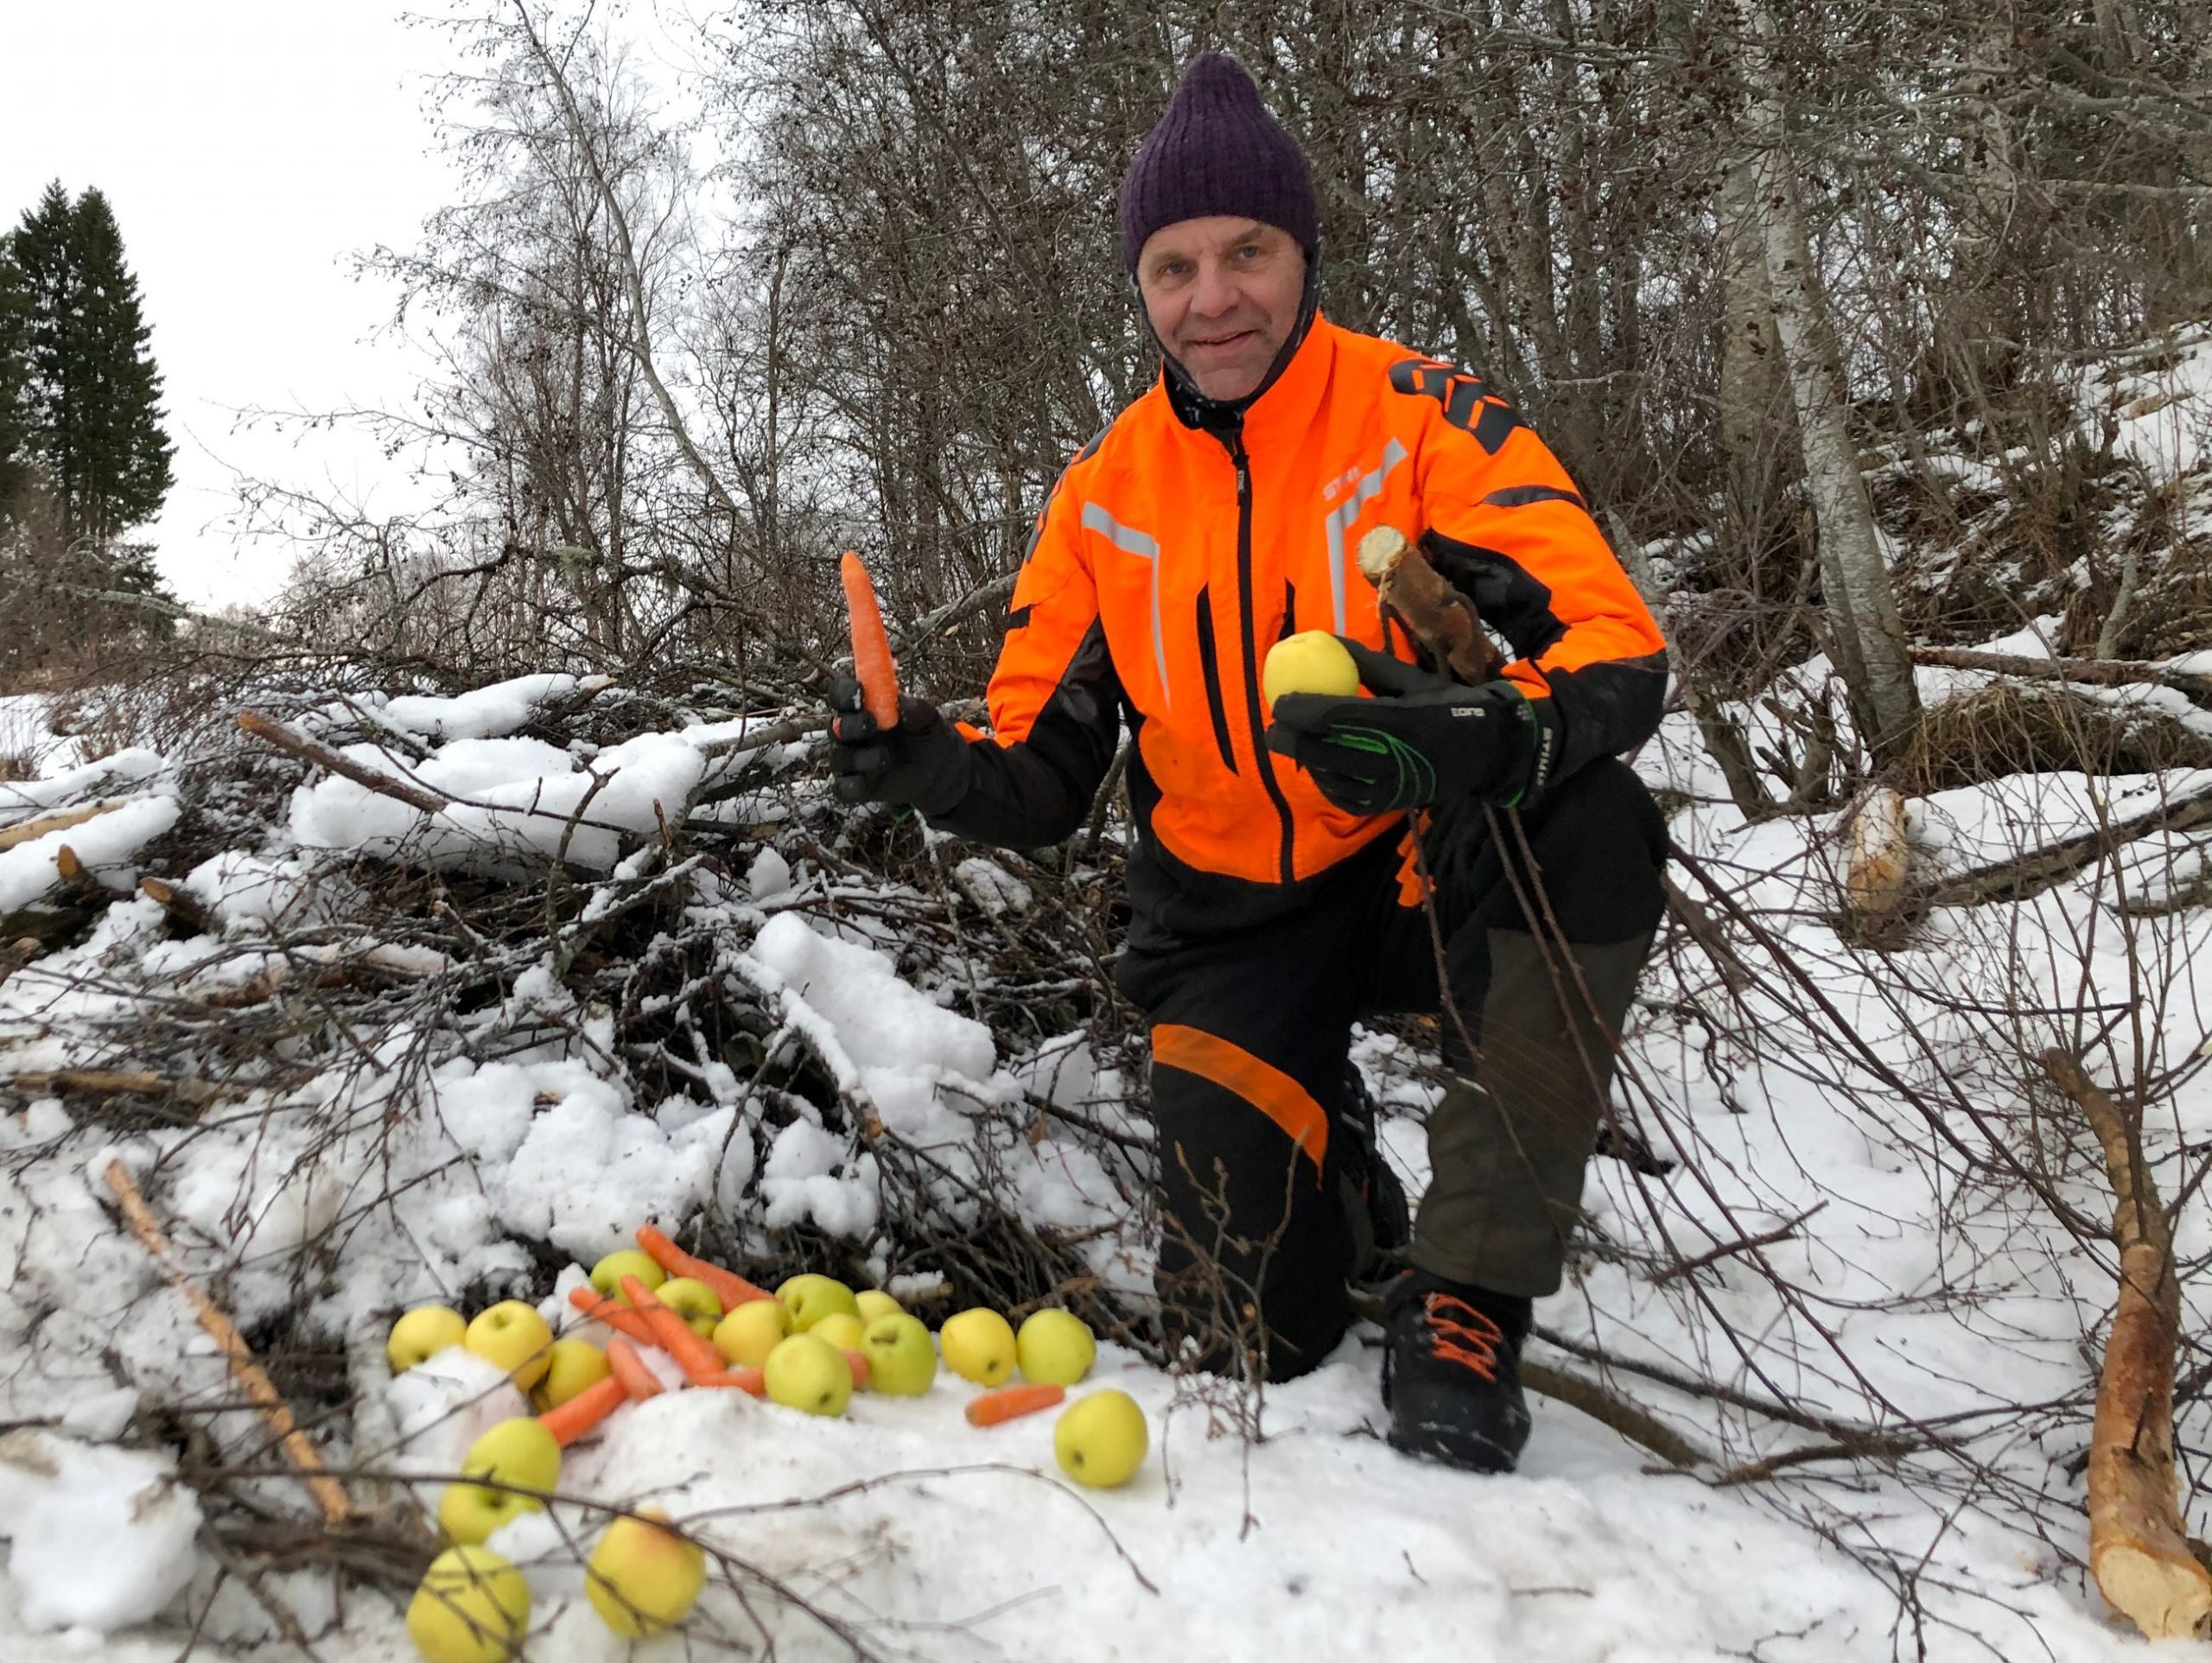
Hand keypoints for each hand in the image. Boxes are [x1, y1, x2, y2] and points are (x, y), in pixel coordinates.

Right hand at [825, 674, 971, 813]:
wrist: (940, 769)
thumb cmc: (927, 734)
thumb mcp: (929, 719)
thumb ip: (915, 709)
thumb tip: (900, 703)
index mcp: (862, 708)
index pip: (840, 695)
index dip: (845, 692)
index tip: (860, 690)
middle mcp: (851, 733)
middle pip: (836, 727)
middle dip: (851, 725)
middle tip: (871, 723)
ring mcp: (852, 760)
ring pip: (840, 759)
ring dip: (859, 758)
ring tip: (886, 757)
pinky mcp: (858, 786)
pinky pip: (843, 788)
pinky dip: (852, 785)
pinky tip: (868, 781)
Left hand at [1263, 639, 1537, 814]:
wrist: (1484, 752)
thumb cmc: (1445, 706)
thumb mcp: (1409, 679)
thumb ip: (1365, 662)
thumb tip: (1325, 640)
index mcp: (1400, 722)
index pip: (1337, 717)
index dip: (1301, 710)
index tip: (1280, 700)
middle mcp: (1392, 759)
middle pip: (1324, 753)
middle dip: (1290, 740)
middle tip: (1275, 726)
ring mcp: (1388, 788)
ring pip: (1328, 776)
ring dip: (1306, 759)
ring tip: (1296, 740)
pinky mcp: (1385, 806)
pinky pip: (1342, 796)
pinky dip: (1324, 780)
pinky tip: (1318, 764)